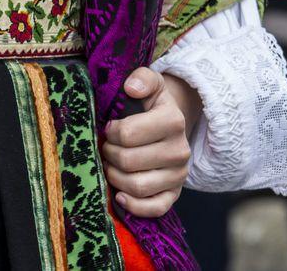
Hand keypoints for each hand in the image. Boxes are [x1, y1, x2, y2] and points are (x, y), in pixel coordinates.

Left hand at [102, 68, 200, 217]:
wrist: (169, 124)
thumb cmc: (150, 104)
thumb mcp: (149, 83)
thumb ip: (142, 78)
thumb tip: (131, 87)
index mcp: (173, 121)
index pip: (127, 134)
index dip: (110, 132)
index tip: (109, 128)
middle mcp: (179, 150)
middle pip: (127, 161)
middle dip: (108, 154)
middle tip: (106, 147)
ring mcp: (179, 175)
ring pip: (136, 186)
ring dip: (115, 176)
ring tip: (111, 164)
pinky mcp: (174, 194)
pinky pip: (154, 208)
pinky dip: (133, 205)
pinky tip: (120, 193)